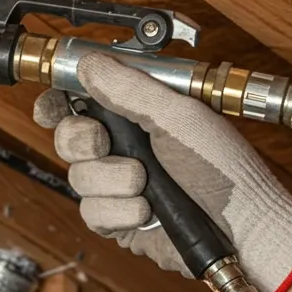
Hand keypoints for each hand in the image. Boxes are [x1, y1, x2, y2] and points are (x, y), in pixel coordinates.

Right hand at [38, 52, 291, 291]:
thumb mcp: (179, 116)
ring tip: (145, 184)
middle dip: (83, 140)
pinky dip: (119, 211)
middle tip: (104, 143)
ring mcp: (117, 184)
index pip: (82, 100)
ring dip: (112, 179)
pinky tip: (146, 212)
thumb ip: (131, 88)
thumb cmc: (222, 169)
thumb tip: (89, 62)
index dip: (59, 102)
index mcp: (138, 113)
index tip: (52, 107)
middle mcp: (124, 146)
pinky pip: (91, 212)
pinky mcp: (117, 220)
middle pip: (68, 137)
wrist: (239, 229)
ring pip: (78, 176)